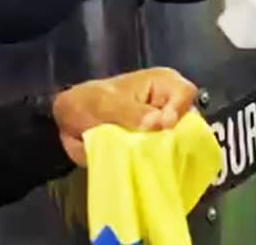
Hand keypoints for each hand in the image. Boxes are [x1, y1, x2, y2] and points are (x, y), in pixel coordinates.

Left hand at [52, 67, 197, 165]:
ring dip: (164, 156)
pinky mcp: (157, 149)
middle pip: (188, 123)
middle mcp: (171, 106)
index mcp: (165, 85)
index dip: (178, 111)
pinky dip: (158, 167)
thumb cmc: (87, 102)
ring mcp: (166, 130)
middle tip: (154, 151)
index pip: (185, 95)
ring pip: (180, 144)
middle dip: (173, 139)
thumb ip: (132, 112)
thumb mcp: (105, 103)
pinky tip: (147, 171)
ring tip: (147, 162)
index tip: (162, 128)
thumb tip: (161, 124)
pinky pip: (167, 160)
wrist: (67, 122)